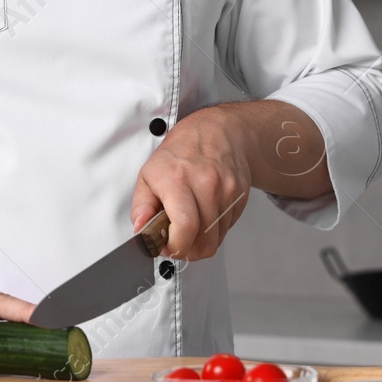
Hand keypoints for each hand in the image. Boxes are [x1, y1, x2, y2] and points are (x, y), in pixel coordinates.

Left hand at [130, 106, 252, 260]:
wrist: (216, 131)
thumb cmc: (180, 152)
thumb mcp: (148, 174)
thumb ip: (141, 206)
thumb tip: (140, 229)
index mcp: (177, 178)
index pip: (185, 227)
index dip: (175, 247)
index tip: (166, 246)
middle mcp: (205, 183)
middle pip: (203, 241)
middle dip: (187, 250)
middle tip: (177, 240)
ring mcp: (226, 190)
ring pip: (216, 239)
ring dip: (201, 240)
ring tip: (190, 224)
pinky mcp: (240, 195)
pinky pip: (227, 228)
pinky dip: (215, 228)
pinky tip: (205, 213)